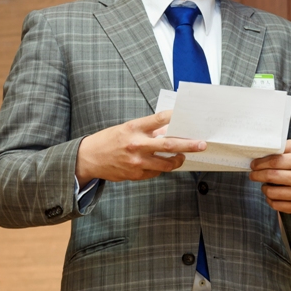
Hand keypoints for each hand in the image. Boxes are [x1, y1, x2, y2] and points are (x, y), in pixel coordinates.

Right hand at [76, 111, 206, 185]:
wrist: (89, 158)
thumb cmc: (109, 140)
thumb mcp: (127, 128)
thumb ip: (147, 130)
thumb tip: (169, 129)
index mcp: (133, 128)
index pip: (159, 119)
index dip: (175, 116)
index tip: (186, 116)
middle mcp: (136, 145)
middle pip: (169, 145)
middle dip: (188, 145)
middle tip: (201, 144)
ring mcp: (136, 161)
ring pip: (166, 163)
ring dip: (178, 160)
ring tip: (182, 157)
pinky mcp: (135, 174)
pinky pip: (155, 172)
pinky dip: (160, 168)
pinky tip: (161, 163)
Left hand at [249, 140, 290, 213]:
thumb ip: (282, 147)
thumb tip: (263, 151)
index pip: (275, 161)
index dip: (260, 163)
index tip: (253, 164)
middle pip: (272, 177)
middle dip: (257, 175)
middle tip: (253, 174)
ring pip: (271, 193)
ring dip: (264, 187)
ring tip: (266, 183)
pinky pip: (276, 205)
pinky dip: (270, 199)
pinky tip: (272, 193)